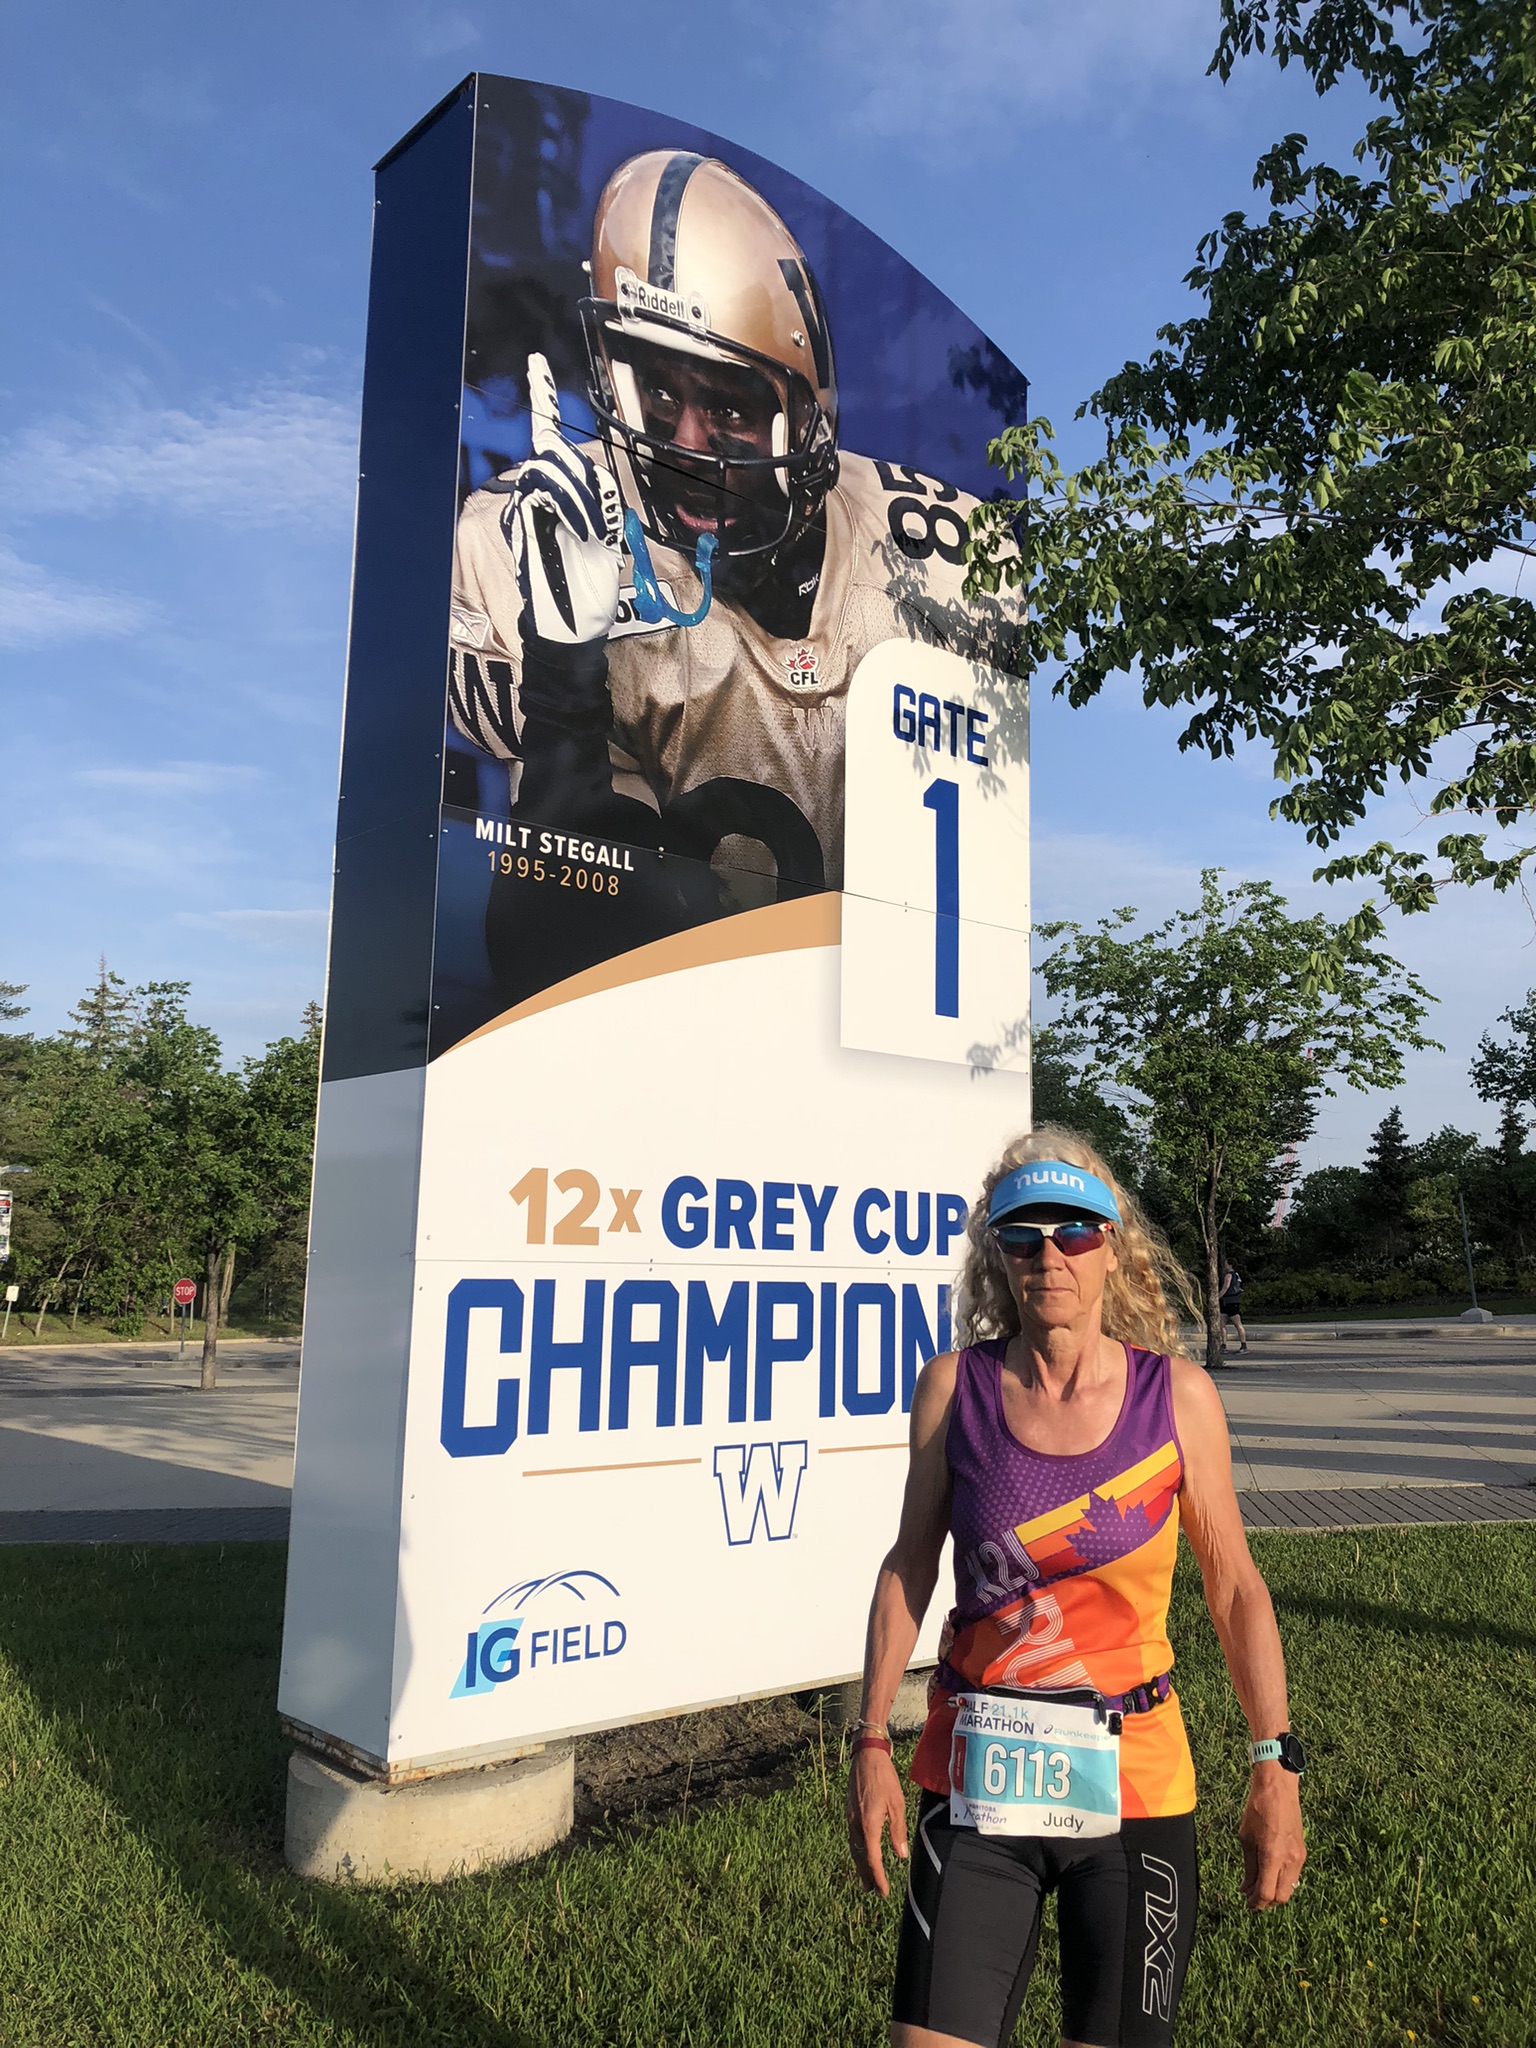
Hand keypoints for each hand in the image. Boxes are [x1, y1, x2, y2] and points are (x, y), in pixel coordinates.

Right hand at [503, 352, 622, 645]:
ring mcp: (525, 506)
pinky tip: (582, 535)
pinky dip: (574, 509)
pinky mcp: (522, 519)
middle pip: (555, 452)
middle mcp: (535, 494)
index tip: (536, 363)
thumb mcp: (605, 536)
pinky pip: (547, 492)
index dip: (541, 399)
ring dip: (581, 499)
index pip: (546, 436)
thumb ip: (598, 501)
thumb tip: (596, 476)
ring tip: (590, 534)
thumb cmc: (589, 585)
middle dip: (583, 481)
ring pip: (552, 469)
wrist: (574, 625)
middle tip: (597, 523)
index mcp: (558, 493)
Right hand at [847, 1747, 908, 1895]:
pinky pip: (852, 1838)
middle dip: (867, 1875)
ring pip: (854, 1848)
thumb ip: (897, 1830)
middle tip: (873, 1891)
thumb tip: (900, 1855)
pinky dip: (857, 1851)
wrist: (866, 1755)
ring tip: (866, 1879)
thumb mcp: (897, 1803)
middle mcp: (856, 1824)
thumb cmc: (884, 1777)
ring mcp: (850, 1817)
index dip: (879, 1877)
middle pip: (860, 1857)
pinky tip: (862, 1852)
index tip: (884, 1891)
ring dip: (860, 1865)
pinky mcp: (850, 1811)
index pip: (873, 1859)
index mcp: (868, 1824)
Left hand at [1238, 1764, 1305, 1909]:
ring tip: (1259, 1884)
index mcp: (1272, 1856)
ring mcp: (1299, 1856)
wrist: (1278, 1788)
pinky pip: (1293, 1876)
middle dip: (1266, 1901)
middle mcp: (1289, 1860)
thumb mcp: (1246, 1838)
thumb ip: (1248, 1867)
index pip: (1266, 1894)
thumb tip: (1246, 1889)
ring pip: (1289, 1889)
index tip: (1247, 1904)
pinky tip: (1269, 1871)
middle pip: (1280, 1897)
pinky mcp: (1302, 1851)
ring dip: (1275, 1892)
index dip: (1256, 1903)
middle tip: (1252, 1896)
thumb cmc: (1257, 1809)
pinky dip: (1282, 1880)